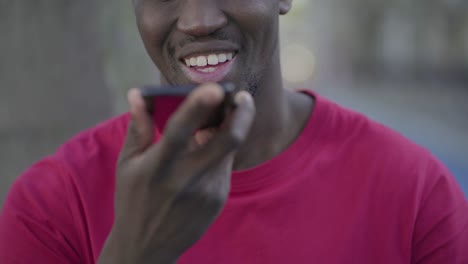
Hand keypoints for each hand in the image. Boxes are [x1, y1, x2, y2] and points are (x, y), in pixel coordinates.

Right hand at [98, 83, 254, 263]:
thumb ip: (138, 126)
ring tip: (214, 122)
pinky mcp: (218, 199)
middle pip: (228, 140)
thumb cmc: (133, 199)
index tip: (215, 88)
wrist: (148, 246)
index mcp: (158, 167)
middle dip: (242, 113)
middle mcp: (187, 179)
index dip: (198, 107)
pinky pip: (225, 165)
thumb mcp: (128, 164)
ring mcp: (208, 192)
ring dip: (229, 128)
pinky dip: (220, 150)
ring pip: (229, 150)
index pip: (180, 131)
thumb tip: (139, 93)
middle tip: (242, 96)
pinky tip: (206, 149)